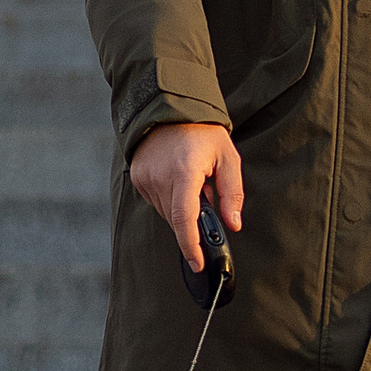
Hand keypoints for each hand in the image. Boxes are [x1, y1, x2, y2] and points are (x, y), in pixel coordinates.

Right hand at [129, 121, 244, 271]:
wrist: (169, 107)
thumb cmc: (202, 132)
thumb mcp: (227, 158)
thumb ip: (232, 194)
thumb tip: (233, 225)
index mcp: (184, 173)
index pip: (185, 219)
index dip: (191, 246)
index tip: (197, 263)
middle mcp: (160, 177)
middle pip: (177, 220)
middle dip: (194, 220)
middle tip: (206, 195)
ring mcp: (145, 178)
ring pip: (166, 213)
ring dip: (182, 209)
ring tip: (192, 180)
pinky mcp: (137, 177)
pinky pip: (156, 202)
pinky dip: (169, 199)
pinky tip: (177, 178)